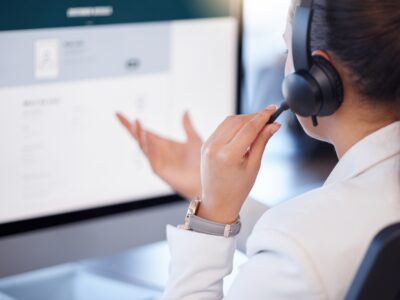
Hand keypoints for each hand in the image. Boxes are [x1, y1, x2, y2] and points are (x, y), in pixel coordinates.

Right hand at [116, 112, 201, 199]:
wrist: (205, 180)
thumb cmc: (201, 163)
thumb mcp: (194, 140)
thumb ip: (187, 126)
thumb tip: (185, 111)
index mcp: (163, 144)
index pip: (144, 131)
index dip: (132, 124)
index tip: (118, 113)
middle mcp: (157, 152)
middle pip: (139, 138)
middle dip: (130, 127)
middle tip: (119, 115)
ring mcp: (157, 161)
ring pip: (143, 146)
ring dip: (139, 134)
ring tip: (136, 122)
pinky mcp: (159, 170)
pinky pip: (150, 157)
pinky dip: (147, 146)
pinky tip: (145, 136)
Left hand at [197, 106, 280, 223]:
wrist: (217, 201)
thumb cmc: (237, 189)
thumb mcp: (254, 166)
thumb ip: (262, 142)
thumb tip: (273, 125)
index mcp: (228, 155)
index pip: (249, 128)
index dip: (263, 116)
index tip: (273, 109)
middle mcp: (215, 147)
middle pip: (238, 121)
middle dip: (254, 117)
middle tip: (268, 118)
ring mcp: (207, 145)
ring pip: (229, 121)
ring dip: (244, 119)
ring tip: (258, 124)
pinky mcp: (205, 144)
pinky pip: (221, 127)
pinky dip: (234, 124)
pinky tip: (244, 129)